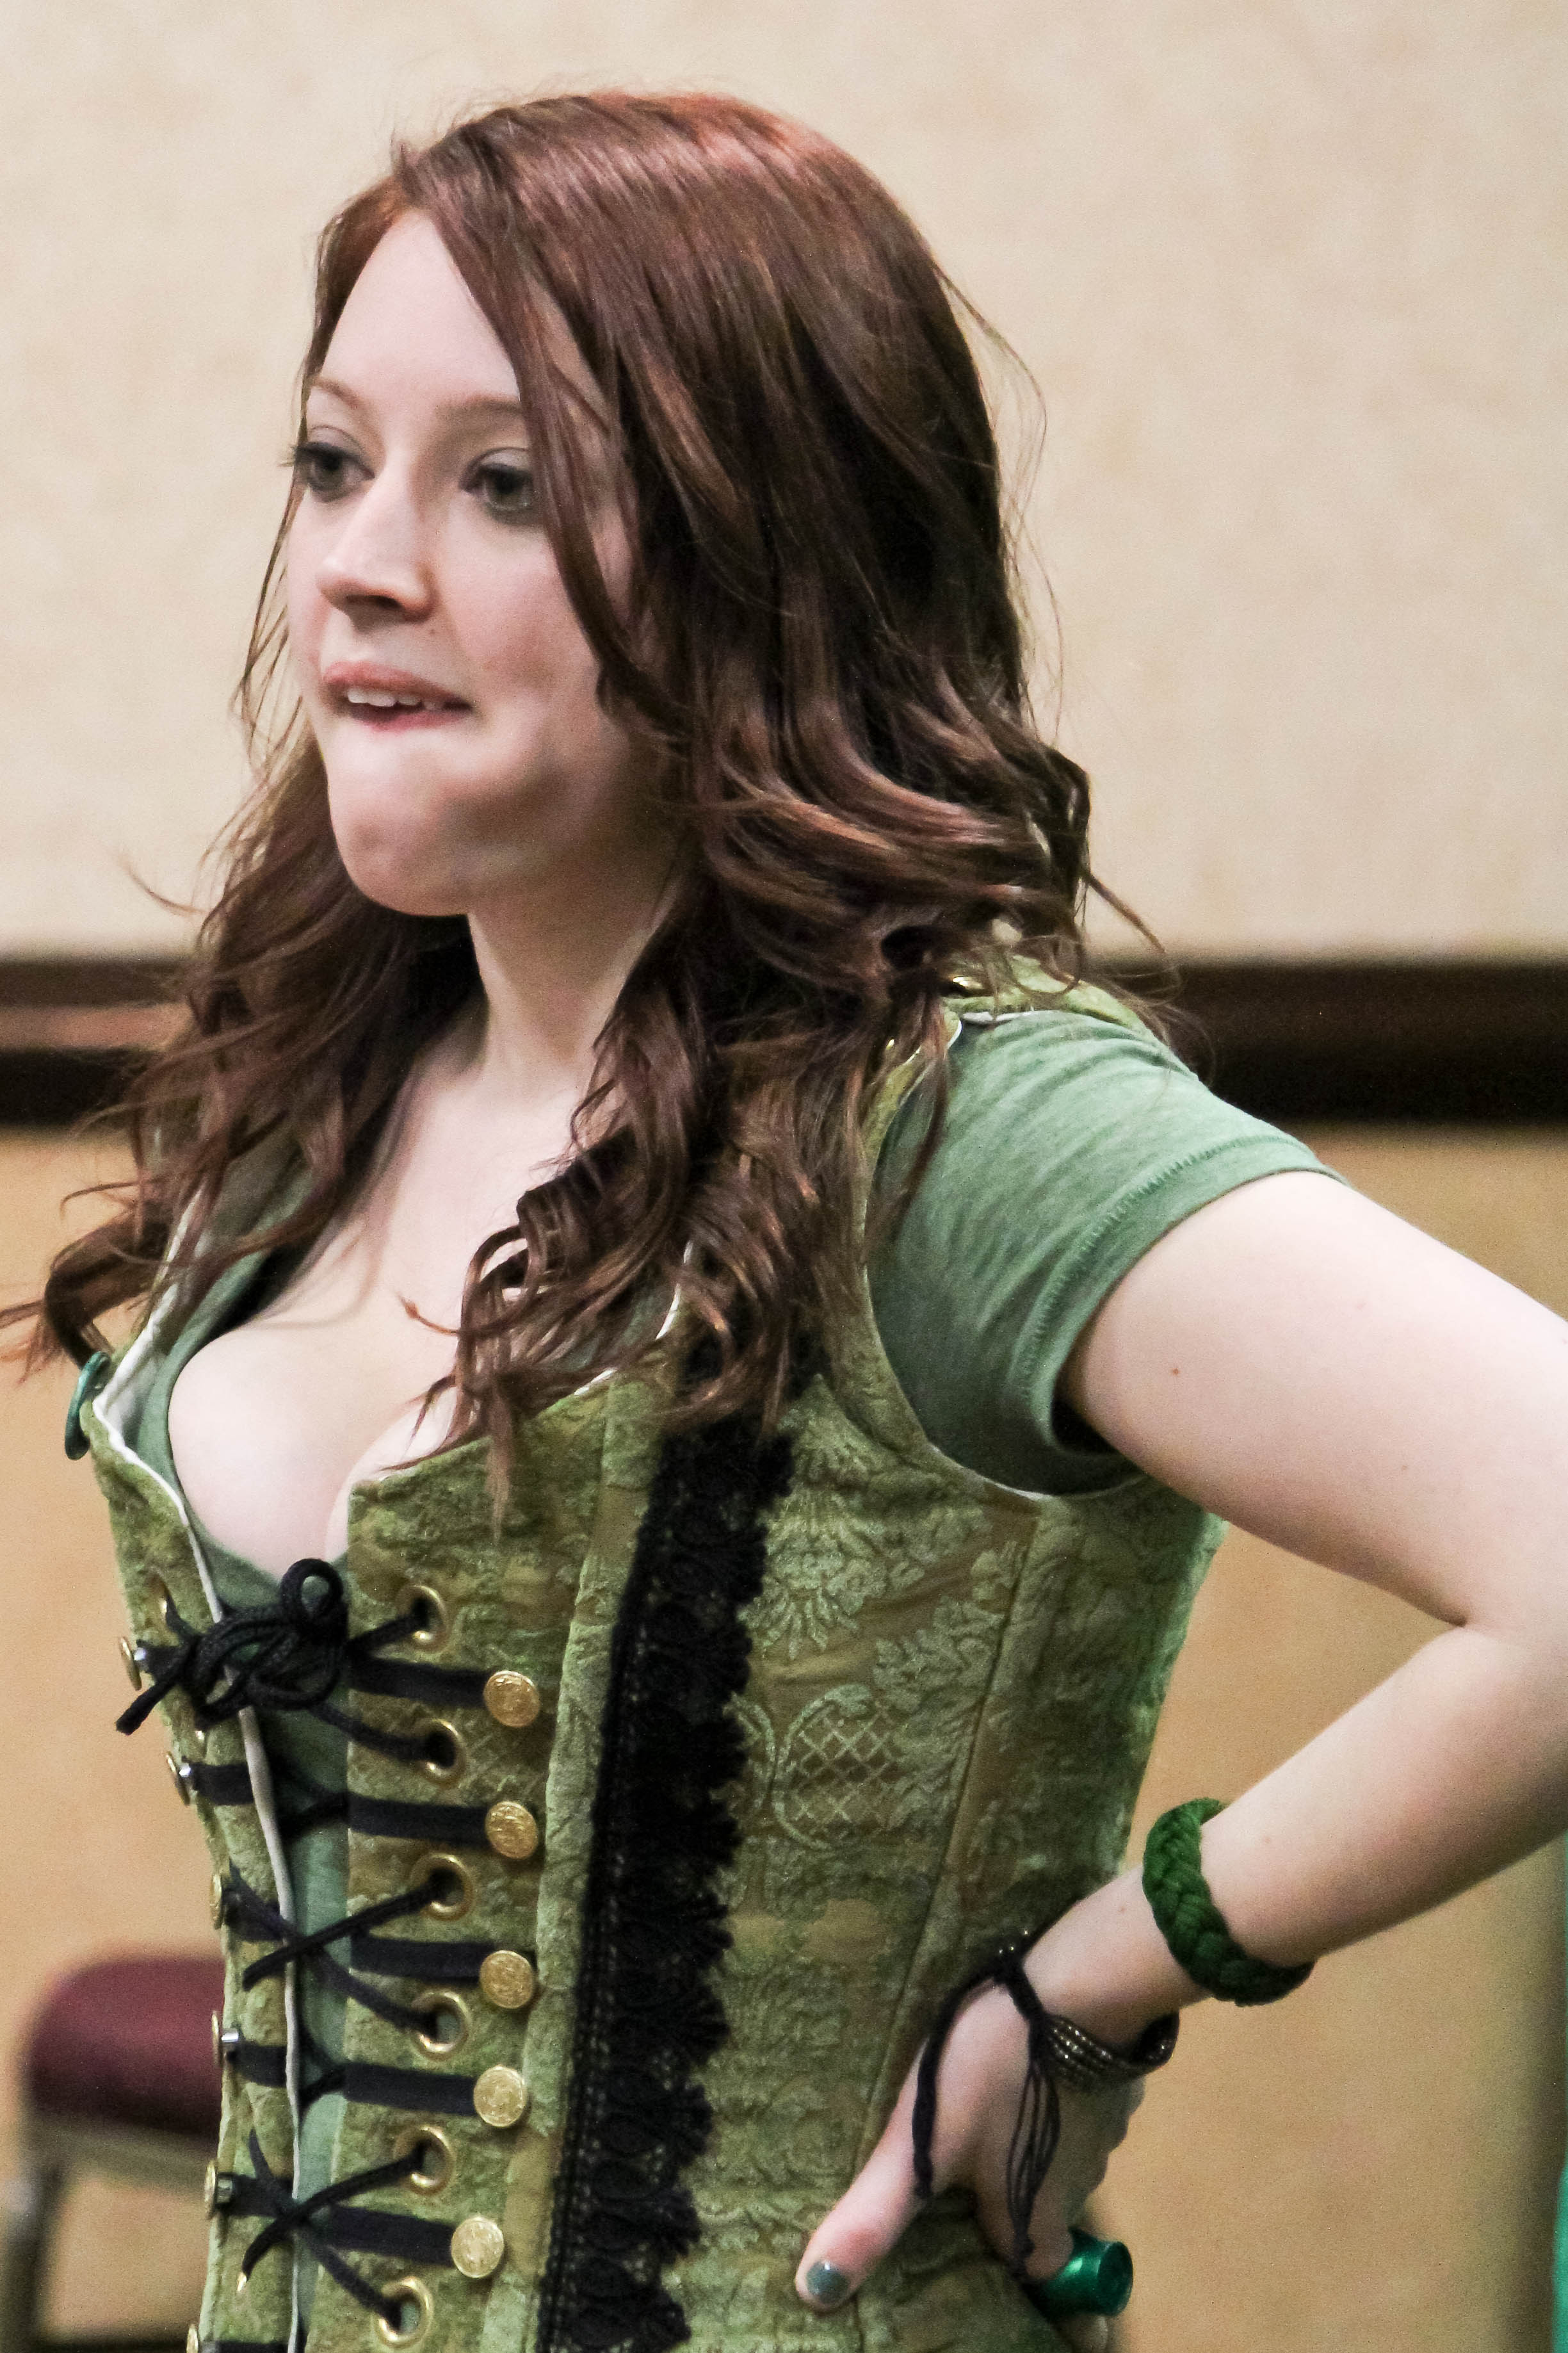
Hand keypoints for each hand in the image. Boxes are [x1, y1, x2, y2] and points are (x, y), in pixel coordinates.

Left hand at [794, 1975, 1141, 2349]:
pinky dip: (1048, 2098)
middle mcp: (1078, 2184)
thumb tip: (819, 2290)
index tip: (969, 2236)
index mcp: (1035, 2214)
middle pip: (1039, 2210)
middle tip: (959, 2169)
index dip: (1004, 2260)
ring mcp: (1103, 2129)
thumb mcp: (923, 2147)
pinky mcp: (1109, 2080)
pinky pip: (1075, 2106)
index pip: (1033, 2269)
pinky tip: (1017, 2066)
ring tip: (979, 2112)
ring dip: (1024, 2142)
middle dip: (1004, 2196)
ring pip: (1056, 2155)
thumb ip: (876, 2215)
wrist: (1076, 1988)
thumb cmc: (994, 2075)